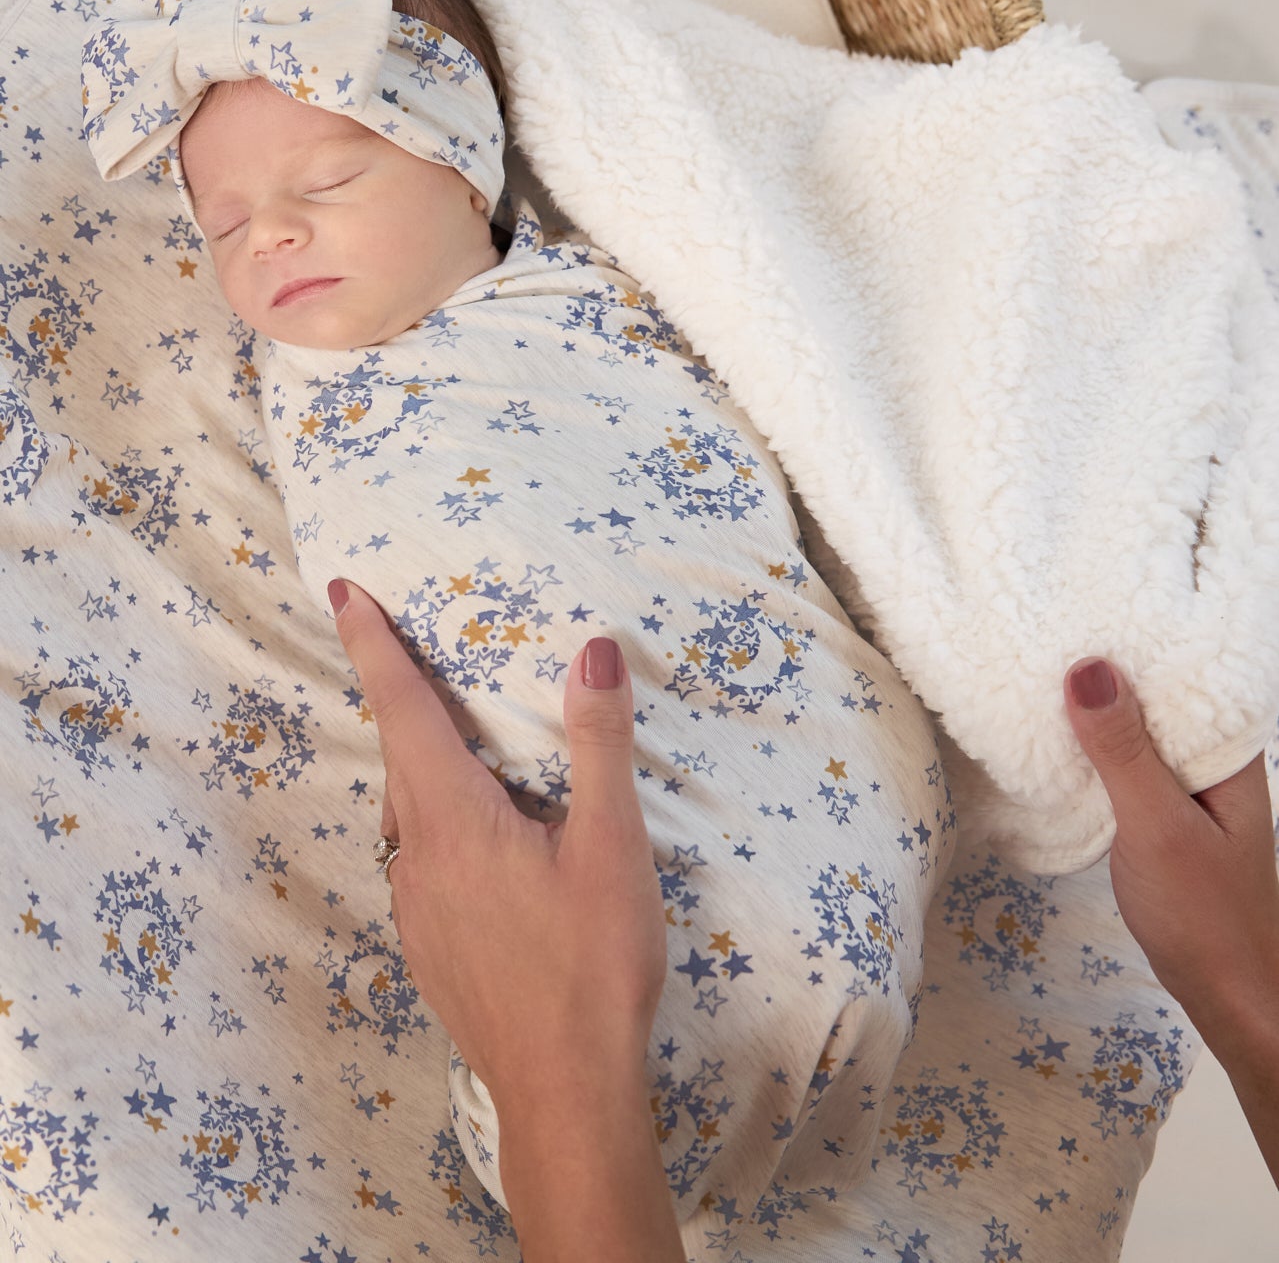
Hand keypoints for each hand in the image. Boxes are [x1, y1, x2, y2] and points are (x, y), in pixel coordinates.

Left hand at [329, 578, 682, 1259]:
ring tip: (466, 742)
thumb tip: (594, 649)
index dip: (373, 644)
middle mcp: (416, 855)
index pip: (402, 708)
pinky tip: (487, 838)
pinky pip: (419, 854)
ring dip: (424, 763)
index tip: (343, 589)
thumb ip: (598, 743)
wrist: (564, 1090)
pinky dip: (438, 817)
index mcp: (453, 818)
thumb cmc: (591, 964)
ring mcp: (415, 905)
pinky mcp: (428, 942)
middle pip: (400, 755)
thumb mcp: (611, 846)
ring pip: (408, 809)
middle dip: (403, 695)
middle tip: (417, 646)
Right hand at [1065, 656, 1278, 1186]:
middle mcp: (1216, 763)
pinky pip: (1131, 765)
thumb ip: (1124, 752)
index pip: (1188, 672)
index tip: (1085, 600)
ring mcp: (1192, 792)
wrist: (1233, 1001)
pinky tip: (1059, 742)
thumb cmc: (1206, 916)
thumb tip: (1089, 666)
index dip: (1140, 636)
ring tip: (1040, 671)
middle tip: (1045, 626)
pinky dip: (1097, 751)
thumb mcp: (1157, 827)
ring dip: (1098, 711)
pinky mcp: (1168, 819)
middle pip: (1161, 697)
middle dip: (1110, 667)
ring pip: (1142, 733)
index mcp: (1229, 754)